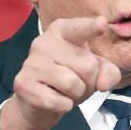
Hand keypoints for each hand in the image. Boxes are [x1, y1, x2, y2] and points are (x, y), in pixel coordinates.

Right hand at [0, 17, 120, 129]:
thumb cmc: (68, 80)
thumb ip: (108, 73)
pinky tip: (54, 100)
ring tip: (65, 92)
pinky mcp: (23, 83)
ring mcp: (31, 62)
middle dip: (89, 83)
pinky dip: (63, 106)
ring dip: (76, 95)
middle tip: (76, 84)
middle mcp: (44, 41)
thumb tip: (103, 84)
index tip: (102, 23)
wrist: (37, 104)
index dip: (91, 27)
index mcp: (62, 31)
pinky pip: (57, 100)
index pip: (79, 29)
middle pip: (87, 66)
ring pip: (72, 83)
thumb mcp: (94, 73)